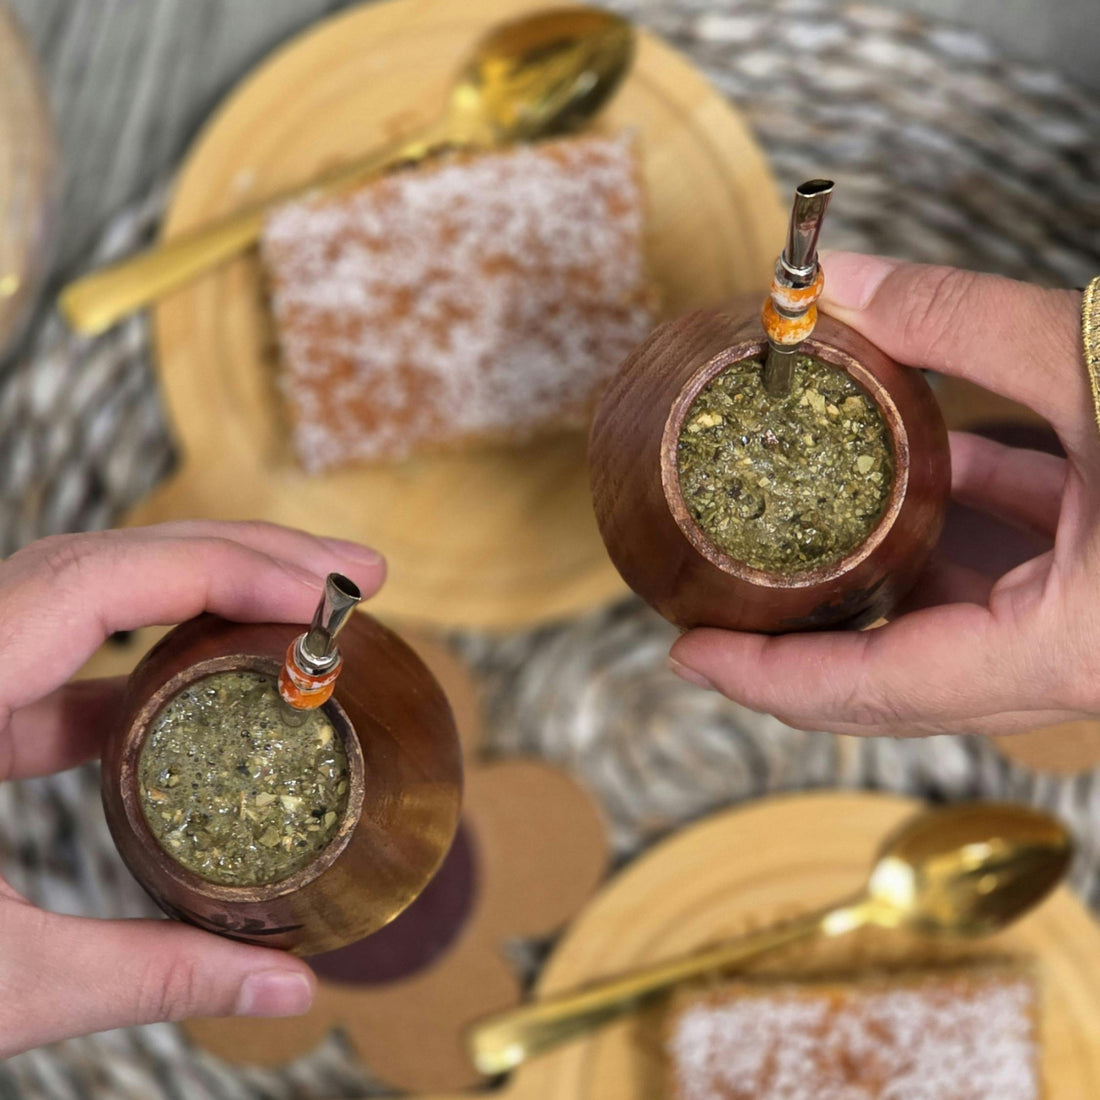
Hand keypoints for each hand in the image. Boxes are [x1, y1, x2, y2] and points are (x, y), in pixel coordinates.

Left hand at [0, 521, 385, 1055]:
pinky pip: (58, 655)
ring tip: (305, 608)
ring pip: (87, 591)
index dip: (232, 569)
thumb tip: (289, 992)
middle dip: (244, 554)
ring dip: (202, 591)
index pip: (101, 581)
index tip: (336, 594)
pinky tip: (210, 683)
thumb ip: (145, 975)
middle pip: (109, 558)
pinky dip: (146, 656)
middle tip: (357, 576)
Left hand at [670, 252, 1092, 737]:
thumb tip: (823, 281)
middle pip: (902, 667)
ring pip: (962, 612)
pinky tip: (931, 459)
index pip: (871, 693)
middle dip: (812, 620)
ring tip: (803, 509)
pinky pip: (1021, 567)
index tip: (686, 653)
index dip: (763, 678)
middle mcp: (1082, 666)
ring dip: (887, 557)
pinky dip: (970, 517)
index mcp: (1070, 652)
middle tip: (725, 579)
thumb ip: (954, 320)